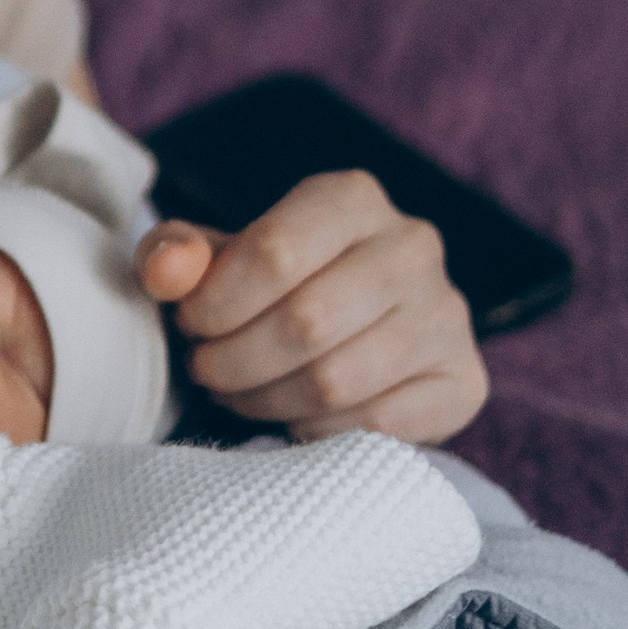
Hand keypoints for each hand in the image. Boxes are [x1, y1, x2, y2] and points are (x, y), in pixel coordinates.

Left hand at [135, 171, 486, 444]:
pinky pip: (377, 424)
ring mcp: (447, 315)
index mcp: (352, 198)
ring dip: (268, 399)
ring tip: (241, 393)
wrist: (353, 332)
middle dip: (236, 360)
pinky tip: (296, 416)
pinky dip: (318, 430)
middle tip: (208, 372)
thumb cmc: (270, 289)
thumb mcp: (215, 259)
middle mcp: (412, 246)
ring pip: (339, 379)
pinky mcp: (463, 382)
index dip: (215, 303)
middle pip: (307, 321)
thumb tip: (165, 272)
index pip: (276, 250)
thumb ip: (175, 255)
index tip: (191, 325)